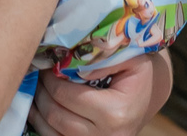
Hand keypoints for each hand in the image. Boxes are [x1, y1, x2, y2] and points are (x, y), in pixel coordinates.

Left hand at [28, 54, 159, 135]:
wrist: (149, 95)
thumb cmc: (138, 73)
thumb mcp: (129, 58)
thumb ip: (103, 58)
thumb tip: (69, 65)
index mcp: (116, 112)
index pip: (66, 96)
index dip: (50, 78)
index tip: (47, 64)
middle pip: (56, 115)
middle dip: (41, 92)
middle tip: (38, 73)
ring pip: (51, 132)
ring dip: (38, 110)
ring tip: (37, 89)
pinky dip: (43, 125)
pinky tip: (41, 108)